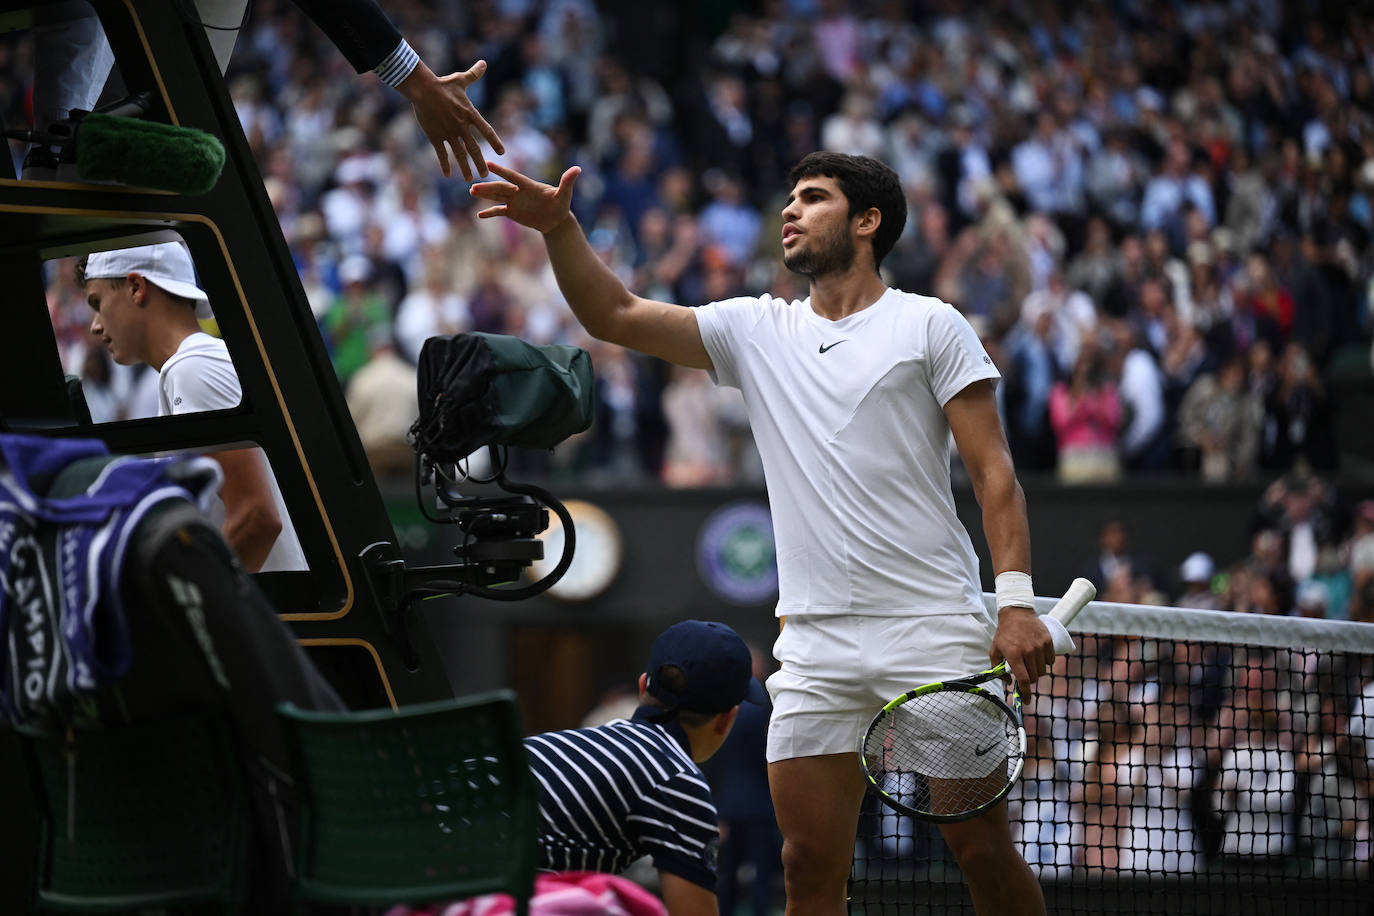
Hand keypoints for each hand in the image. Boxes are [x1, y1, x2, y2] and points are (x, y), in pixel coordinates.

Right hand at [395, 61, 504, 181]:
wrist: (422, 89)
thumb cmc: (443, 84)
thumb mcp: (461, 80)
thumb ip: (474, 74)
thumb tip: (483, 63)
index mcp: (470, 114)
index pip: (486, 130)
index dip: (494, 141)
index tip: (502, 152)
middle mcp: (461, 125)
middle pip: (474, 148)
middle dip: (480, 163)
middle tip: (485, 175)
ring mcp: (448, 132)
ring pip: (459, 154)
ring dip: (464, 168)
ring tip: (469, 179)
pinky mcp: (435, 135)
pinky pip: (441, 153)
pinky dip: (444, 164)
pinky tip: (447, 175)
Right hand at [470, 162, 580, 233]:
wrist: (556, 219)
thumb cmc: (561, 204)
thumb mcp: (565, 194)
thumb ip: (567, 181)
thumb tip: (578, 169)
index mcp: (528, 185)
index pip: (512, 177)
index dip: (501, 171)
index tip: (488, 163)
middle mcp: (518, 191)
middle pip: (500, 188)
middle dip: (488, 187)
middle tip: (473, 186)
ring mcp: (514, 201)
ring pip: (496, 197)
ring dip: (485, 195)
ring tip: (472, 191)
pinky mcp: (512, 212)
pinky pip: (499, 211)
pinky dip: (490, 213)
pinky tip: (479, 215)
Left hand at [990, 606, 1054, 696]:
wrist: (1017, 613)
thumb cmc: (1004, 633)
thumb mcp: (995, 650)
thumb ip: (997, 668)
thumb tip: (1008, 682)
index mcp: (1014, 655)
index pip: (1023, 680)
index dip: (1025, 693)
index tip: (1026, 701)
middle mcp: (1028, 652)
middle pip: (1034, 677)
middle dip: (1029, 679)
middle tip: (1025, 674)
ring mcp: (1039, 647)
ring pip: (1043, 670)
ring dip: (1037, 671)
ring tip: (1030, 662)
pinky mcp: (1048, 642)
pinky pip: (1051, 660)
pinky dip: (1045, 662)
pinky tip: (1038, 656)